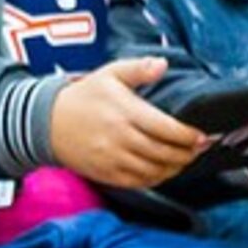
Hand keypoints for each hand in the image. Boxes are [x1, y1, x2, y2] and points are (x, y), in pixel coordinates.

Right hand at [47, 57, 205, 188]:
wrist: (45, 122)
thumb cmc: (82, 97)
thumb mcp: (109, 74)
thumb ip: (138, 69)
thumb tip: (163, 65)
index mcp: (125, 113)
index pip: (168, 129)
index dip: (189, 136)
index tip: (202, 136)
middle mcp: (120, 138)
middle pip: (165, 153)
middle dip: (187, 154)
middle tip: (198, 149)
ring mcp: (112, 158)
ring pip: (154, 171)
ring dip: (174, 168)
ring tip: (183, 160)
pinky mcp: (105, 173)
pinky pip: (138, 182)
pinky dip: (155, 179)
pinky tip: (162, 171)